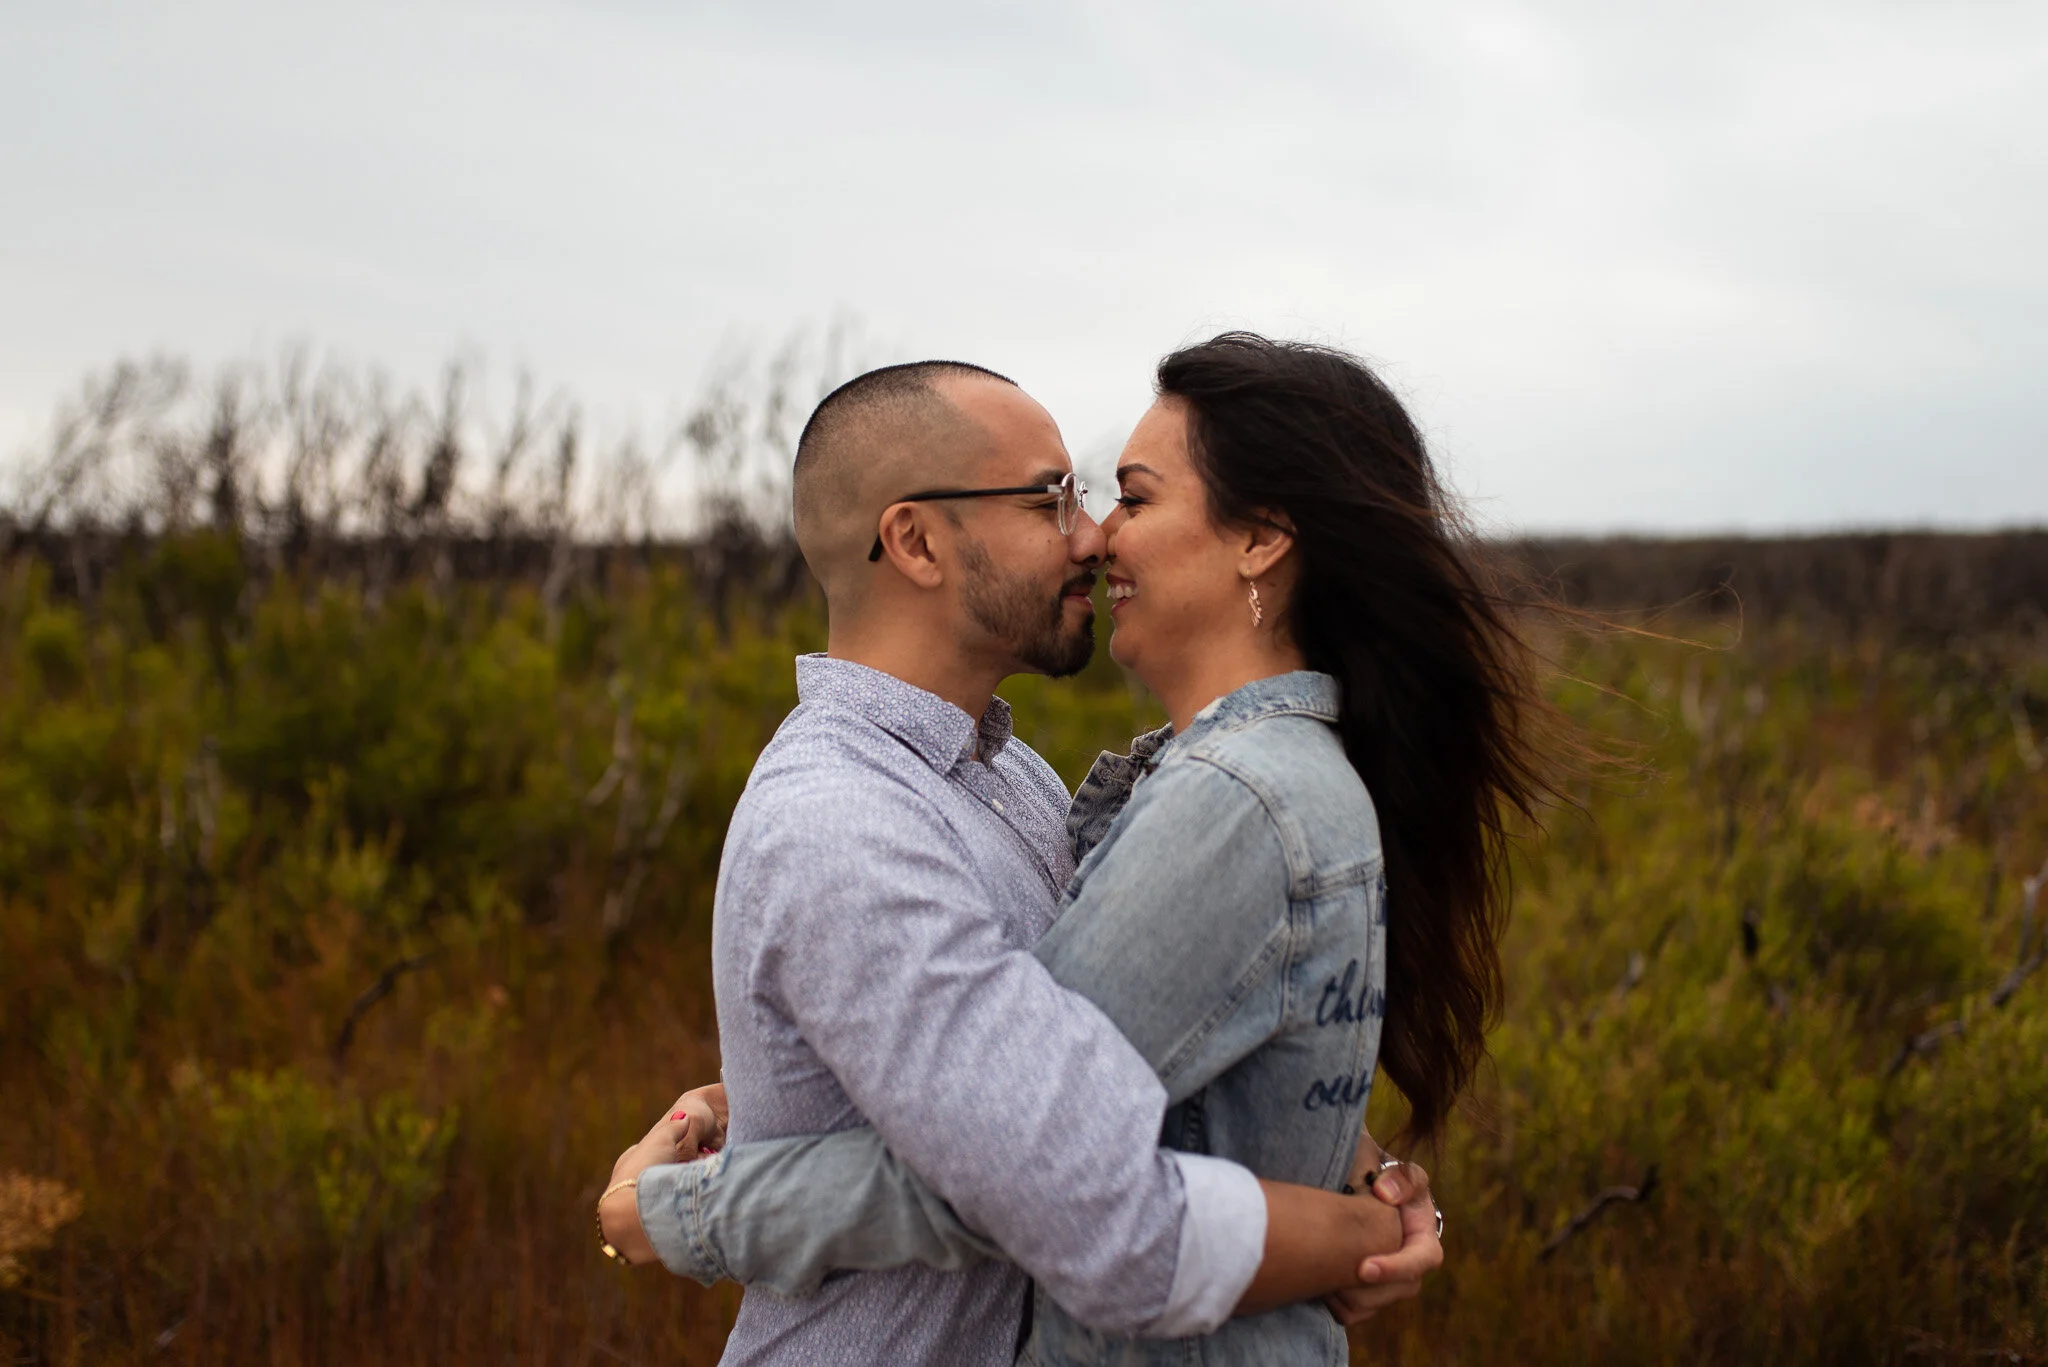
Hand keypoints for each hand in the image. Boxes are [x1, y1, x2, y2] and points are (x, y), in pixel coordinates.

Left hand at [597, 1083, 728, 1265]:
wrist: (633, 1217)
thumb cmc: (647, 1171)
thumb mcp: (663, 1139)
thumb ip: (674, 1126)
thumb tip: (683, 1116)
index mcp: (625, 1167)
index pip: (639, 1157)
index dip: (656, 1154)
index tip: (672, 1155)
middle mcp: (620, 1192)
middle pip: (642, 1185)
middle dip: (658, 1184)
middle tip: (682, 1182)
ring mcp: (625, 1219)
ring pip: (646, 1210)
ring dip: (661, 1208)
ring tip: (685, 1205)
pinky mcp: (633, 1244)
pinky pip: (652, 1233)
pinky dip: (663, 1228)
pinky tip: (678, 1226)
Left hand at [1323, 1148, 1441, 1325]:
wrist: (1342, 1181)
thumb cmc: (1369, 1167)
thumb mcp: (1389, 1163)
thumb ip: (1400, 1175)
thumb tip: (1386, 1195)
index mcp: (1421, 1232)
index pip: (1424, 1259)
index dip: (1398, 1268)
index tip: (1365, 1269)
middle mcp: (1408, 1261)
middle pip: (1399, 1290)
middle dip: (1367, 1291)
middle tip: (1333, 1284)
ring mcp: (1387, 1279)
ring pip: (1374, 1305)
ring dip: (1348, 1298)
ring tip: (1320, 1282)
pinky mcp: (1363, 1290)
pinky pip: (1354, 1311)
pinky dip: (1336, 1304)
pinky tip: (1316, 1286)